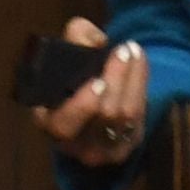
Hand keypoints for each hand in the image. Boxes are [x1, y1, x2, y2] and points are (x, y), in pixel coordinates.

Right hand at [34, 21, 148, 169]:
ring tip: (134, 51)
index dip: (82, 106)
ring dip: (133, 79)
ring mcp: (100, 151)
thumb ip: (75, 38)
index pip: (63, 125)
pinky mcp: (123, 149)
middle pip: (103, 116)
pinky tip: (140, 63)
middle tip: (124, 50)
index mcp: (48, 123)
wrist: (89, 101)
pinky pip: (138, 119)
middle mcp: (73, 144)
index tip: (98, 81)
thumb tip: (95, 40)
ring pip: (124, 116)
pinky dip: (141, 86)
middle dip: (117, 80)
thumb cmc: (71, 78)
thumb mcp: (65, 52)